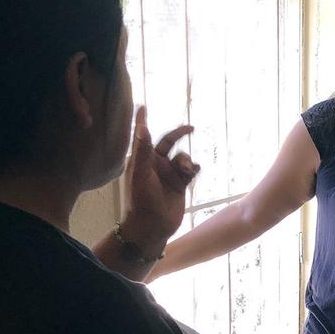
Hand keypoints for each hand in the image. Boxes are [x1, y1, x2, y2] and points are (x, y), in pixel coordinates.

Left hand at [122, 105, 198, 248]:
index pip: (143, 135)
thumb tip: (143, 128)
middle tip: (190, 128)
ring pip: (182, 156)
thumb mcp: (140, 174)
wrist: (152, 227)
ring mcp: (168, 174)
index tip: (143, 106)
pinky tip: (193, 171)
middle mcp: (155, 164)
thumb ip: (143, 151)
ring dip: (186, 159)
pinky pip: (191, 170)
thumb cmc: (140, 201)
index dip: (143, 121)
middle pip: (168, 142)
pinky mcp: (180, 185)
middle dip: (179, 134)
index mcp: (141, 160)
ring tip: (186, 169)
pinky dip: (194, 168)